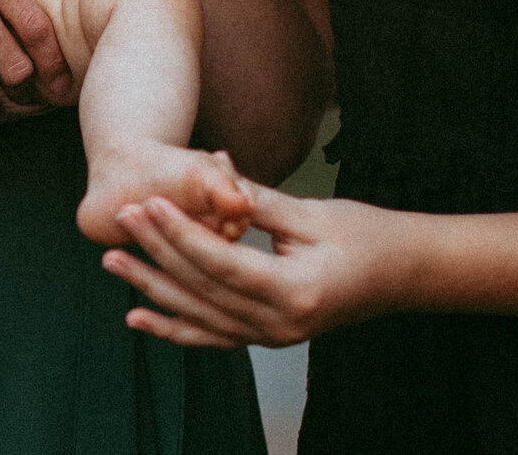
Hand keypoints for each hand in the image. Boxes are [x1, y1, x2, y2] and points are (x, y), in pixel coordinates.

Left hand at [102, 185, 415, 348]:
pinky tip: (138, 315)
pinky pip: (212, 335)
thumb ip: (258, 201)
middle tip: (121, 218)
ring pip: (200, 316)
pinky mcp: (268, 336)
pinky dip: (174, 327)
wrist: (404, 275)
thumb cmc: (367, 235)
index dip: (182, 231)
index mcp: (295, 292)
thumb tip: (212, 178)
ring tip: (113, 260)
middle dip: (158, 252)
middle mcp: (281, 326)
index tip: (149, 202)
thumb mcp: (313, 213)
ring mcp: (274, 338)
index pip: (222, 262)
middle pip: (204, 289)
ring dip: (153, 288)